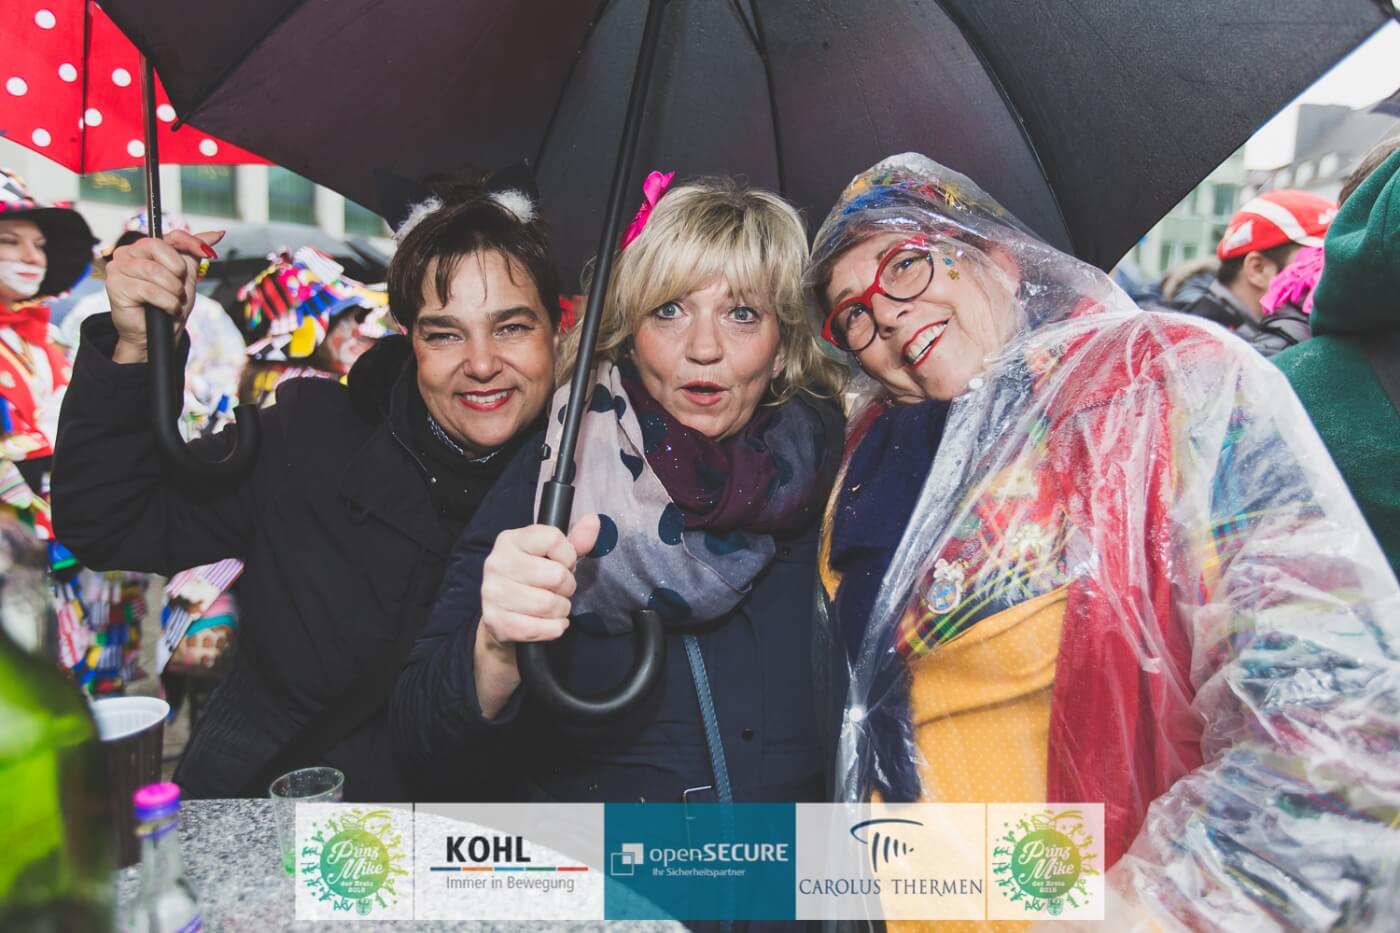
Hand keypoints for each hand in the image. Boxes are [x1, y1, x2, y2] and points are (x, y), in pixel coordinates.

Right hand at [106, 230, 223, 363]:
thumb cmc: (168, 303)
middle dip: (177, 271)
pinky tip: (167, 308)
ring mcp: (118, 267)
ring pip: (154, 270)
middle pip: (158, 247)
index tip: (210, 253)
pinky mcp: (115, 285)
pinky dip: (166, 302)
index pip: (170, 236)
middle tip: (179, 288)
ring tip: (173, 300)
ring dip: (172, 290)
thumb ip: (195, 252)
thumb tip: (218, 233)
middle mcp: (128, 253)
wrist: (158, 333)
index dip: (191, 242)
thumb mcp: (186, 276)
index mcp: (145, 247)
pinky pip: (149, 289)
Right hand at [473, 514, 599, 717]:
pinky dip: (553, 629)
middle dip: (568, 587)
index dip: (568, 555)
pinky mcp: (495, 621)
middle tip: (561, 590)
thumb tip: (593, 520)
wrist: (503, 615)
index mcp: (511, 539)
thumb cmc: (534, 579)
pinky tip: (551, 623)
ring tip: (556, 607)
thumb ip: (576, 540)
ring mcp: (492, 593)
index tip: (565, 564)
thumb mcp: (554, 555)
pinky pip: (536, 628)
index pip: (553, 539)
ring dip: (561, 610)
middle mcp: (496, 563)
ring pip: (547, 604)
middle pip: (555, 575)